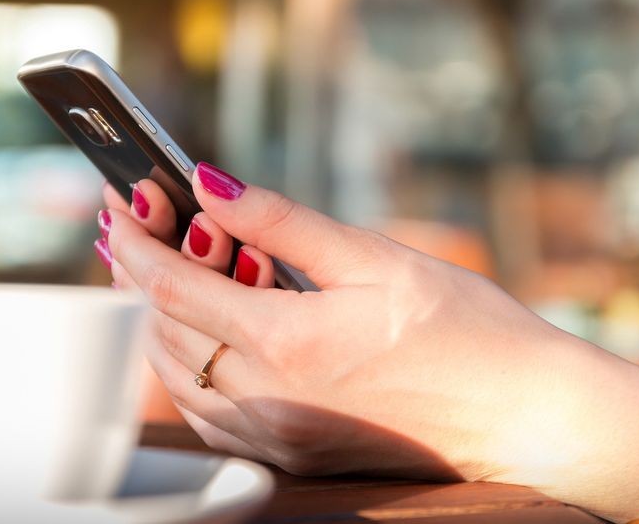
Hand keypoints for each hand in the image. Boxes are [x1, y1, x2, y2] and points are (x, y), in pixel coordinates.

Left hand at [98, 163, 638, 522]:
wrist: (520, 416)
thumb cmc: (466, 331)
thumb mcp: (374, 257)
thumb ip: (282, 222)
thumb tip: (209, 185)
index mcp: (287, 343)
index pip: (173, 286)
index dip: (137, 243)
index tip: (117, 207)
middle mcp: (269, 401)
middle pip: (163, 333)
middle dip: (138, 279)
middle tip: (135, 232)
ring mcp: (278, 436)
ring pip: (179, 377)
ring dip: (159, 322)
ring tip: (164, 273)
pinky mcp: (292, 453)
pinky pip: (210, 412)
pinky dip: (191, 366)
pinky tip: (206, 334)